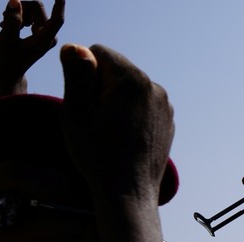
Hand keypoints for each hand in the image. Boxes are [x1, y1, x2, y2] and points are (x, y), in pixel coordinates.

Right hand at [0, 0, 64, 97]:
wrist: (8, 73)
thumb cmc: (5, 60)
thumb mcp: (5, 40)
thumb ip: (12, 21)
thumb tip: (16, 1)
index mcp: (43, 40)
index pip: (56, 20)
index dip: (59, 6)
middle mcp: (49, 36)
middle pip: (38, 8)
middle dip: (20, 8)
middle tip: (3, 18)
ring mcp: (45, 34)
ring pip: (33, 9)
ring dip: (18, 13)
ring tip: (4, 24)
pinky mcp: (40, 33)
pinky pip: (32, 15)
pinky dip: (19, 17)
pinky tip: (6, 25)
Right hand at [59, 44, 172, 205]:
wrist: (129, 192)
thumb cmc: (98, 154)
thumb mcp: (76, 113)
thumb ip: (77, 75)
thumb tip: (75, 47)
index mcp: (133, 80)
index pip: (99, 52)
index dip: (84, 75)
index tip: (86, 103)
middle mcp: (155, 87)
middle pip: (116, 70)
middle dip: (101, 86)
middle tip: (96, 121)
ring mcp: (165, 105)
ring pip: (130, 88)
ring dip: (116, 101)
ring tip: (110, 131)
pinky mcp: (167, 120)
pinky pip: (142, 105)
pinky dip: (130, 113)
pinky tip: (123, 138)